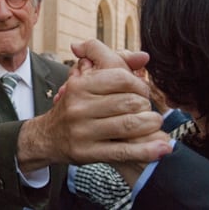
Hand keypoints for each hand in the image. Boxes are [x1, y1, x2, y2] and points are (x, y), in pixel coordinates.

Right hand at [17, 39, 171, 171]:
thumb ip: (112, 61)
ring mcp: (82, 131)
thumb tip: (144, 57)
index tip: (142, 91)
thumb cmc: (73, 106)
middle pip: (129, 102)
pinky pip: (123, 151)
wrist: (47, 137)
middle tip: (147, 109)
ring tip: (154, 123)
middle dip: (145, 105)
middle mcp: (79, 107)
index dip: (139, 84)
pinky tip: (162, 148)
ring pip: (129, 125)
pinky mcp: (88, 153)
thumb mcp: (83, 79)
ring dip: (150, 124)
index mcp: (79, 86)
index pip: (121, 78)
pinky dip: (147, 150)